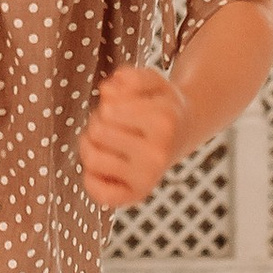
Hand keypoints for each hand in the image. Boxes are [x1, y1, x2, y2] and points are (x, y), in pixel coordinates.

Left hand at [80, 65, 187, 209]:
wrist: (182, 132)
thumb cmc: (159, 105)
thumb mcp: (152, 81)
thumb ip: (130, 77)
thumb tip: (106, 90)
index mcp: (163, 121)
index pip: (107, 110)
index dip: (106, 104)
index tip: (120, 106)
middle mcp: (158, 153)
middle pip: (97, 131)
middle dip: (98, 122)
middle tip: (114, 124)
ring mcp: (148, 178)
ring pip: (92, 159)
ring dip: (90, 145)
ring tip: (105, 140)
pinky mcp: (138, 195)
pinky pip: (99, 193)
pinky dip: (92, 180)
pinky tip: (104, 166)